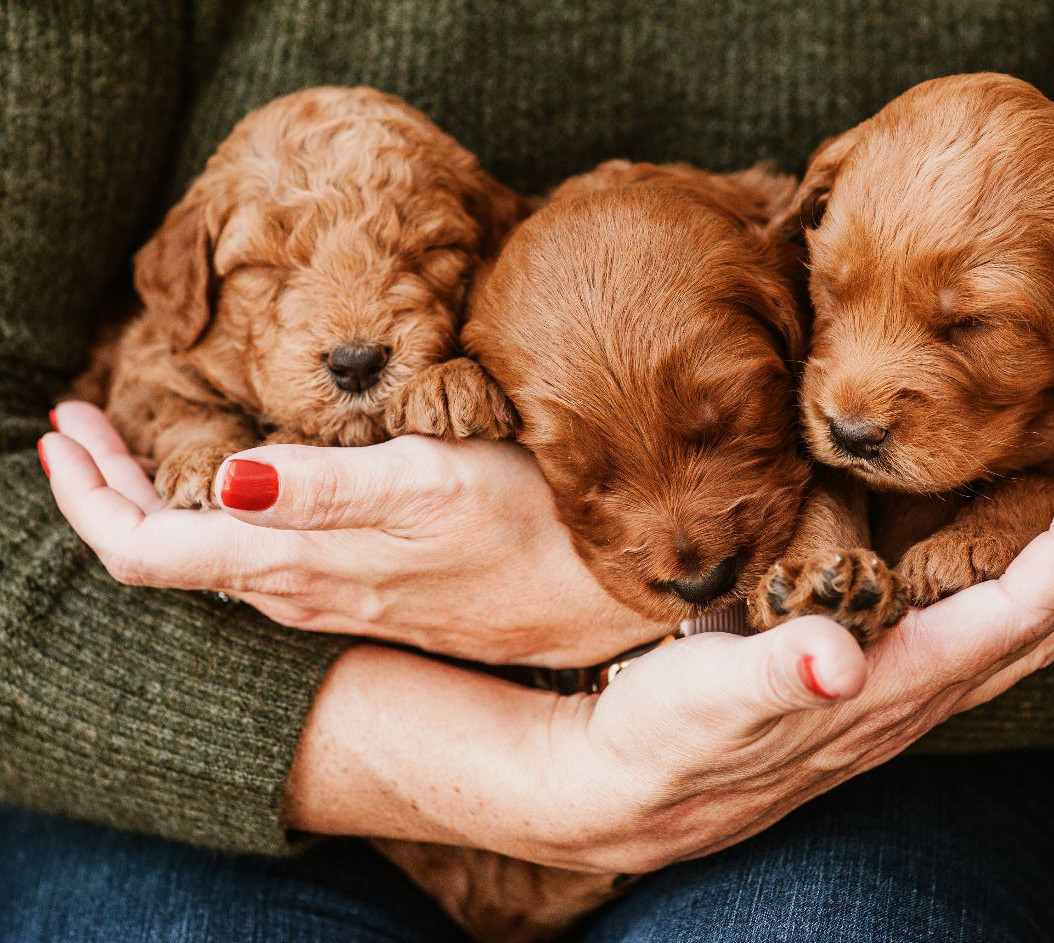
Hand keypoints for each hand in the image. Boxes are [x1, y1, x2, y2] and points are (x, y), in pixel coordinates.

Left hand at [42, 401, 663, 666]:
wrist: (605, 599)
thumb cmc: (528, 526)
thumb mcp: (431, 486)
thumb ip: (323, 490)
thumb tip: (220, 480)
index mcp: (300, 561)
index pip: (150, 549)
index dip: (91, 495)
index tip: (64, 428)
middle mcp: (302, 593)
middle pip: (166, 557)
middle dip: (108, 491)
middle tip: (77, 423)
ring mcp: (336, 600)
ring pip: (211, 563)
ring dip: (158, 505)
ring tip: (132, 448)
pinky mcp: (371, 593)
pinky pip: (260, 566)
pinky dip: (219, 520)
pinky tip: (236, 490)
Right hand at [287, 442, 1053, 872]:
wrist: (632, 790)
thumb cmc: (668, 737)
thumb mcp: (704, 701)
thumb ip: (768, 676)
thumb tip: (831, 661)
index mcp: (886, 688)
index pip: (1010, 613)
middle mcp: (910, 697)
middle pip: (1038, 625)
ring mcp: (896, 696)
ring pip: (1014, 633)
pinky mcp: (871, 687)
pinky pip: (975, 636)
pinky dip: (1021, 591)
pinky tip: (1021, 567)